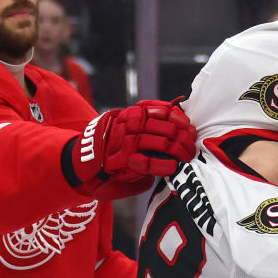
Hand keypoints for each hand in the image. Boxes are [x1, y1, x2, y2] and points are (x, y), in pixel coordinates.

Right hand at [62, 99, 196, 198]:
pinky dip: (162, 165)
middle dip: (183, 138)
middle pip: (166, 128)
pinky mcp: (122, 160)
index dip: (178, 118)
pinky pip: (147, 162)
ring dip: (178, 151)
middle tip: (191, 146)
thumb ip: (150, 121)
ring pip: (160, 143)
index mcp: (133, 113)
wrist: (86, 158)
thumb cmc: (116, 142)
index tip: (188, 126)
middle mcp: (129, 124)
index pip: (161, 110)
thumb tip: (181, 122)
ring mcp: (125, 142)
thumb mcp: (129, 125)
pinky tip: (172, 167)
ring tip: (186, 157)